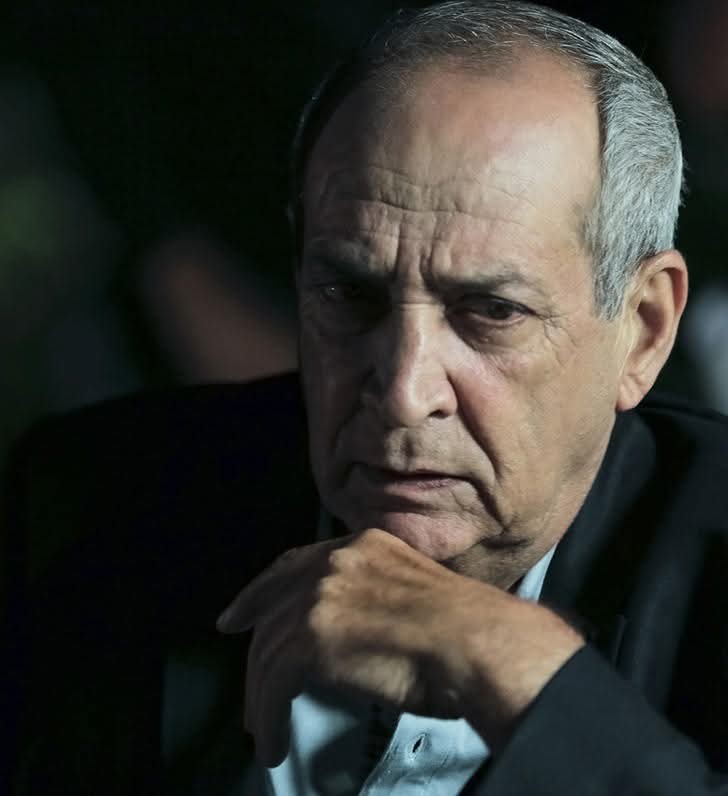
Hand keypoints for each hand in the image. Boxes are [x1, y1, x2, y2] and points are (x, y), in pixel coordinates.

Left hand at [216, 528, 583, 766]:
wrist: (477, 643)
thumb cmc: (466, 630)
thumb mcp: (415, 590)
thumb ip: (377, 597)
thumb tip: (358, 634)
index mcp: (363, 546)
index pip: (294, 564)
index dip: (261, 591)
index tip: (240, 614)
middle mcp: (337, 563)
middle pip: (275, 607)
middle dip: (253, 645)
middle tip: (246, 679)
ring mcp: (322, 596)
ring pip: (269, 650)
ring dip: (262, 696)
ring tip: (265, 727)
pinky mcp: (313, 637)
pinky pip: (274, 684)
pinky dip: (269, 717)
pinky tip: (274, 740)